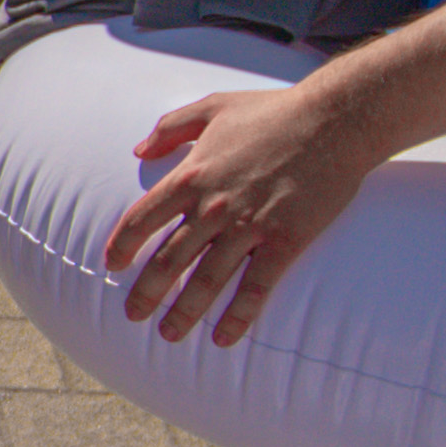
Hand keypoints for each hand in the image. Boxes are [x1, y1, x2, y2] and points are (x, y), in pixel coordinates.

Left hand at [100, 75, 386, 346]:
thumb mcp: (213, 106)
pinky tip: (224, 339)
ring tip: (169, 335)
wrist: (333, 121)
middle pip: (169, 258)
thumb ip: (171, 127)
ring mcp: (249, 226)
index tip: (111, 265)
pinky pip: (256, 288)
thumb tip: (139, 150)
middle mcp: (214, 206)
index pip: (142, 218)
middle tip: (133, 314)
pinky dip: (238, 317)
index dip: (122, 244)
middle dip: (147, 291)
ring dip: (185, 312)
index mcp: (193, 174)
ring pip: (207, 280)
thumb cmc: (274, 112)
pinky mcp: (285, 241)